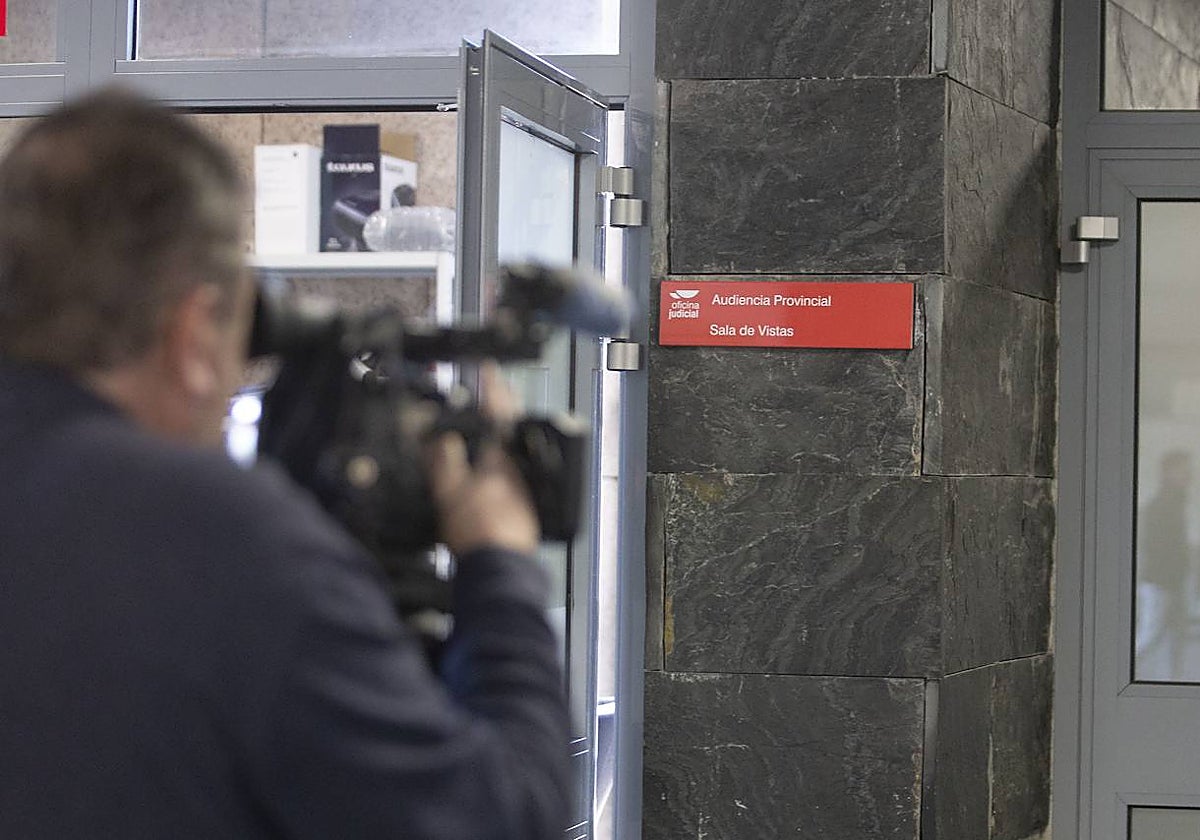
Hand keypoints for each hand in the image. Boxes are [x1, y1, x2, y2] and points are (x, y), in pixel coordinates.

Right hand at [425, 366, 539, 555]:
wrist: (500, 568)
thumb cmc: (480, 532)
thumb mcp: (450, 491)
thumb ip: (443, 459)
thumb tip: (438, 433)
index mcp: (503, 458)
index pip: (498, 412)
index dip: (490, 387)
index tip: (486, 367)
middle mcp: (518, 468)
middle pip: (509, 428)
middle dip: (498, 406)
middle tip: (488, 390)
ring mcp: (523, 486)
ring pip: (510, 449)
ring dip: (497, 432)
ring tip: (481, 423)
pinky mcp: (521, 504)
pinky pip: (509, 470)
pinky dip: (497, 458)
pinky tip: (485, 466)